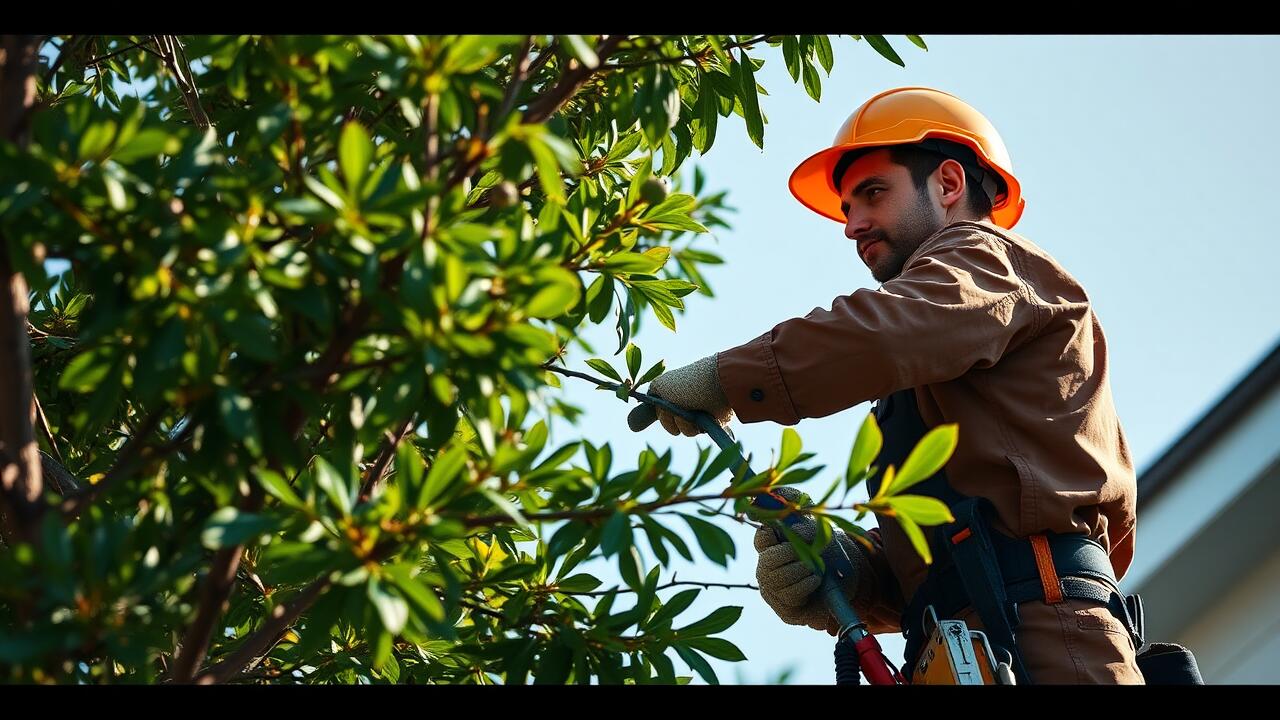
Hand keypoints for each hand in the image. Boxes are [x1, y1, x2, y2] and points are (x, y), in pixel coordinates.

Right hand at [626, 354, 732, 436]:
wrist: (717, 386)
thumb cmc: (687, 384)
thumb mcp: (660, 388)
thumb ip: (647, 404)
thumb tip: (632, 423)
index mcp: (672, 391)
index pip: (659, 410)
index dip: (660, 413)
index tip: (660, 410)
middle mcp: (684, 402)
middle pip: (669, 424)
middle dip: (671, 419)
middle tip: (678, 408)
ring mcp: (698, 412)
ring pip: (683, 431)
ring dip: (685, 424)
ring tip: (694, 412)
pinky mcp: (710, 421)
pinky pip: (698, 432)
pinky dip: (697, 427)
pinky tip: (703, 417)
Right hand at [754, 487, 865, 635]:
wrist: (848, 580)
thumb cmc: (827, 548)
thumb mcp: (816, 522)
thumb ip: (797, 507)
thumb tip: (781, 505)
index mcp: (770, 545)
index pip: (761, 537)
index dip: (772, 533)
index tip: (787, 531)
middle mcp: (766, 567)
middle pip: (768, 560)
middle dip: (793, 554)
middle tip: (810, 554)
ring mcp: (773, 589)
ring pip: (777, 578)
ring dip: (803, 570)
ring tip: (816, 569)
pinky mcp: (784, 609)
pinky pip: (789, 596)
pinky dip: (806, 586)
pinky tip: (815, 583)